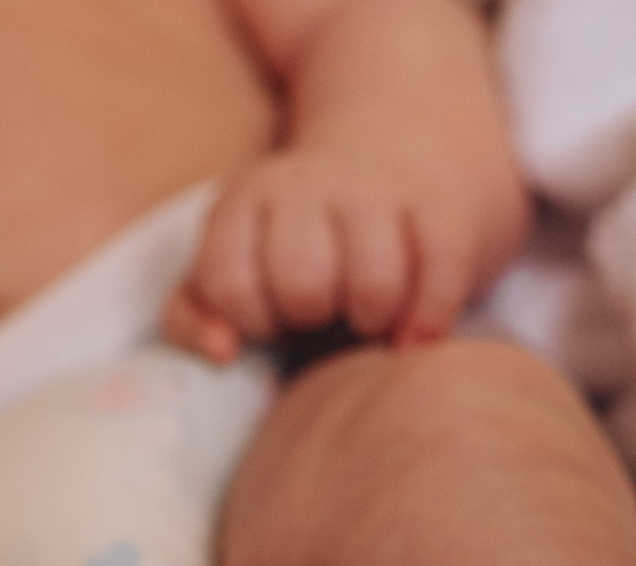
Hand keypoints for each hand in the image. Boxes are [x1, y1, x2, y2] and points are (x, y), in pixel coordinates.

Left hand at [165, 148, 516, 360]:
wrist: (398, 144)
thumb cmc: (304, 240)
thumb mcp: (234, 260)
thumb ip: (194, 312)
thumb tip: (222, 351)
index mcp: (246, 197)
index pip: (229, 283)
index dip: (253, 319)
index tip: (273, 316)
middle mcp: (308, 184)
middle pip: (304, 286)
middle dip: (313, 318)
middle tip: (323, 313)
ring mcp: (378, 192)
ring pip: (374, 287)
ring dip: (374, 321)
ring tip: (369, 317)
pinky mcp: (440, 207)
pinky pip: (439, 279)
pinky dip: (429, 320)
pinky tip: (415, 332)